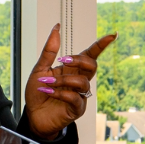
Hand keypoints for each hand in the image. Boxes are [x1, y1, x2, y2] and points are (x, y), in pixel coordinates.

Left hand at [21, 24, 115, 140]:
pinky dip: (61, 93)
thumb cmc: (38, 92)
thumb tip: (56, 28)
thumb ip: (49, 51)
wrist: (32, 115)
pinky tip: (49, 92)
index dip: (101, 45)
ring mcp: (80, 95)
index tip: (112, 35)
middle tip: (62, 61)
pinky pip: (75, 98)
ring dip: (63, 80)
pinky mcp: (77, 109)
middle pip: (92, 65)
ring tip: (47, 83)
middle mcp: (78, 81)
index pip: (90, 55)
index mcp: (72, 69)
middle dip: (79, 60)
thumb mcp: (40, 69)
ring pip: (82, 82)